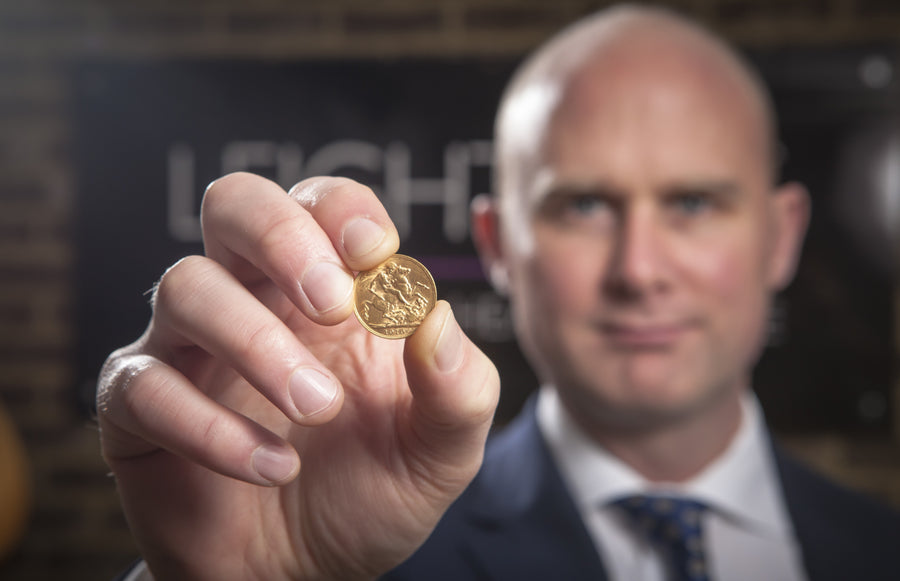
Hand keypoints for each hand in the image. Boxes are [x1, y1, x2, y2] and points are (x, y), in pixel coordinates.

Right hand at [97, 173, 499, 579]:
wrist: (307, 575)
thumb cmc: (371, 493)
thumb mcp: (439, 451)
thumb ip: (458, 388)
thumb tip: (435, 315)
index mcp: (330, 292)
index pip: (323, 203)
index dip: (343, 212)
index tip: (378, 260)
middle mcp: (255, 301)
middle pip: (234, 202)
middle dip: (281, 236)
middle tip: (330, 305)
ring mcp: (190, 348)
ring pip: (186, 286)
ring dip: (257, 344)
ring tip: (317, 412)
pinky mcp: (141, 407)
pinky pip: (146, 385)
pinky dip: (212, 428)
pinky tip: (273, 468)